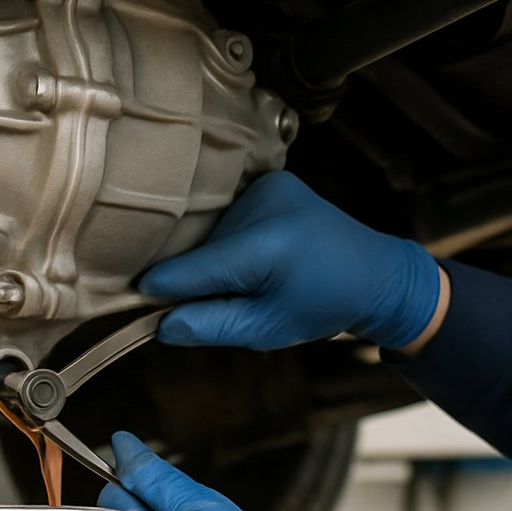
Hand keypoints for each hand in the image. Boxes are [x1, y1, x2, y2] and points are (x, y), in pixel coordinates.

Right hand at [141, 170, 441, 349]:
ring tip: (250, 278)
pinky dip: (230, 238)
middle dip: (199, 278)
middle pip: (201, 249)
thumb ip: (213, 326)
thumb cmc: (323, 305)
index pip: (192, 269)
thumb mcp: (269, 330)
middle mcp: (266, 206)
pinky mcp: (272, 180)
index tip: (136, 301)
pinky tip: (256, 254)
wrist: (375, 272)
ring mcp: (269, 186)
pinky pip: (230, 215)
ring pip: (213, 232)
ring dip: (215, 258)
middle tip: (218, 303)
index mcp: (267, 247)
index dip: (162, 289)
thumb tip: (160, 325)